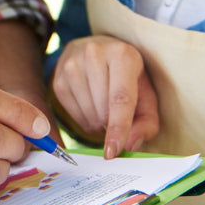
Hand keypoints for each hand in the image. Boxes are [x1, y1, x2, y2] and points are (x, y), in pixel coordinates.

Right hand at [50, 34, 158, 158]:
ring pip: (87, 115)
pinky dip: (85, 120)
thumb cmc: (128, 78)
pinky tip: (91, 106)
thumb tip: (128, 146)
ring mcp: (72, 64)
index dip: (118, 128)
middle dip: (111, 124)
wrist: (100, 51)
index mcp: (122, 54)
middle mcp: (94, 53)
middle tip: (117, 115)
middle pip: (103, 110)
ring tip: (104, 107)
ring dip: (98, 123)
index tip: (113, 153)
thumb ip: (146, 123)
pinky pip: (72, 116)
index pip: (120, 98)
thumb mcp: (146, 96)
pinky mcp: (58, 78)